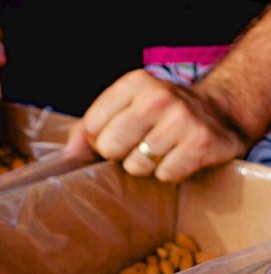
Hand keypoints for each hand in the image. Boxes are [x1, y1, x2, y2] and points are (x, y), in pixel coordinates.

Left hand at [63, 69, 248, 183]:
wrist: (220, 112)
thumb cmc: (161, 115)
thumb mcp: (126, 107)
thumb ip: (90, 127)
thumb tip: (68, 154)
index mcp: (134, 83)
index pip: (92, 128)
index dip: (101, 141)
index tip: (120, 136)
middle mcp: (157, 97)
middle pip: (110, 148)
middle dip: (122, 155)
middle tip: (142, 145)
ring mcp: (181, 119)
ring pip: (136, 167)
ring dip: (147, 166)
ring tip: (163, 150)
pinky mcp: (200, 143)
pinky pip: (165, 176)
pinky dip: (171, 173)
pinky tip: (180, 157)